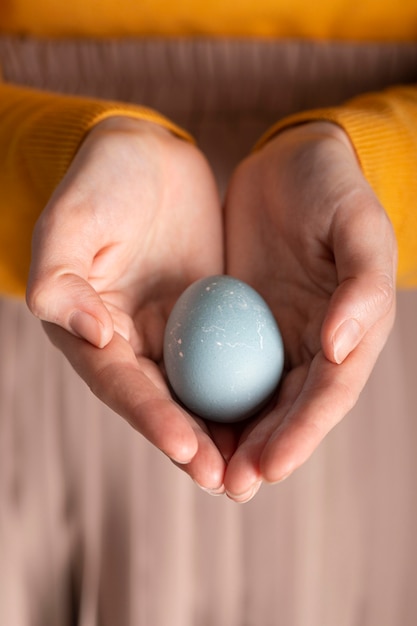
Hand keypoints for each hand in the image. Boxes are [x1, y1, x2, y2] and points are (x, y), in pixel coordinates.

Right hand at [26, 117, 225, 491]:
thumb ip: (60, 277)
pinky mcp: (205, 316)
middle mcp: (129, 342)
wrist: (144, 152)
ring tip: (256, 467)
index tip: (188, 449)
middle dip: (194, 445)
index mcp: (90, 329)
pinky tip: (277, 411)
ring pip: (198, 392)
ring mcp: (170, 331)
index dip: (152, 419)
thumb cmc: (99, 181)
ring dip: (224, 431)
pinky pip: (228, 358)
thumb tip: (90, 335)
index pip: (121, 384)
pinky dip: (247, 388)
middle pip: (162, 403)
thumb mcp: (70, 221)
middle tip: (229, 481)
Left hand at [222, 121, 396, 501]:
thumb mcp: (359, 226)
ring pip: (252, 397)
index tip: (267, 467)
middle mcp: (313, 343)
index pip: (327, 395)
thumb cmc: (333, 189)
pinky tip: (181, 416)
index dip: (301, 434)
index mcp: (351, 331)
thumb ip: (362, 286)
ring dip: (231, 437)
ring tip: (203, 470)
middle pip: (288, 410)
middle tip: (228, 485)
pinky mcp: (236, 321)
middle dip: (261, 451)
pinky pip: (220, 364)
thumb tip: (340, 349)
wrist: (291, 161)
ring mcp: (273, 335)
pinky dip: (205, 394)